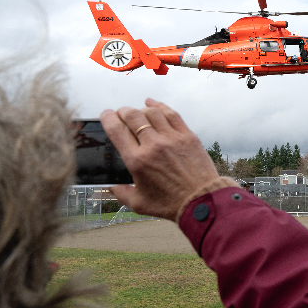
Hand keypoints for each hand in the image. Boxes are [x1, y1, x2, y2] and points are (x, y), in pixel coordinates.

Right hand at [100, 99, 219, 220]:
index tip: (106, 115)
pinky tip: (151, 103)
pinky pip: (171, 114)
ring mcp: (172, 138)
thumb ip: (121, 193)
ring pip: (151, 112)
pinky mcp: (187, 136)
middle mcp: (153, 145)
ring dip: (140, 109)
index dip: (108, 118)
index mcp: (137, 161)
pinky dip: (159, 105)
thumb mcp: (139, 204)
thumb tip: (111, 186)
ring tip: (136, 112)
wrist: (201, 200)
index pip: (117, 130)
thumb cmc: (170, 204)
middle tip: (120, 113)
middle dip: (122, 111)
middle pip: (132, 116)